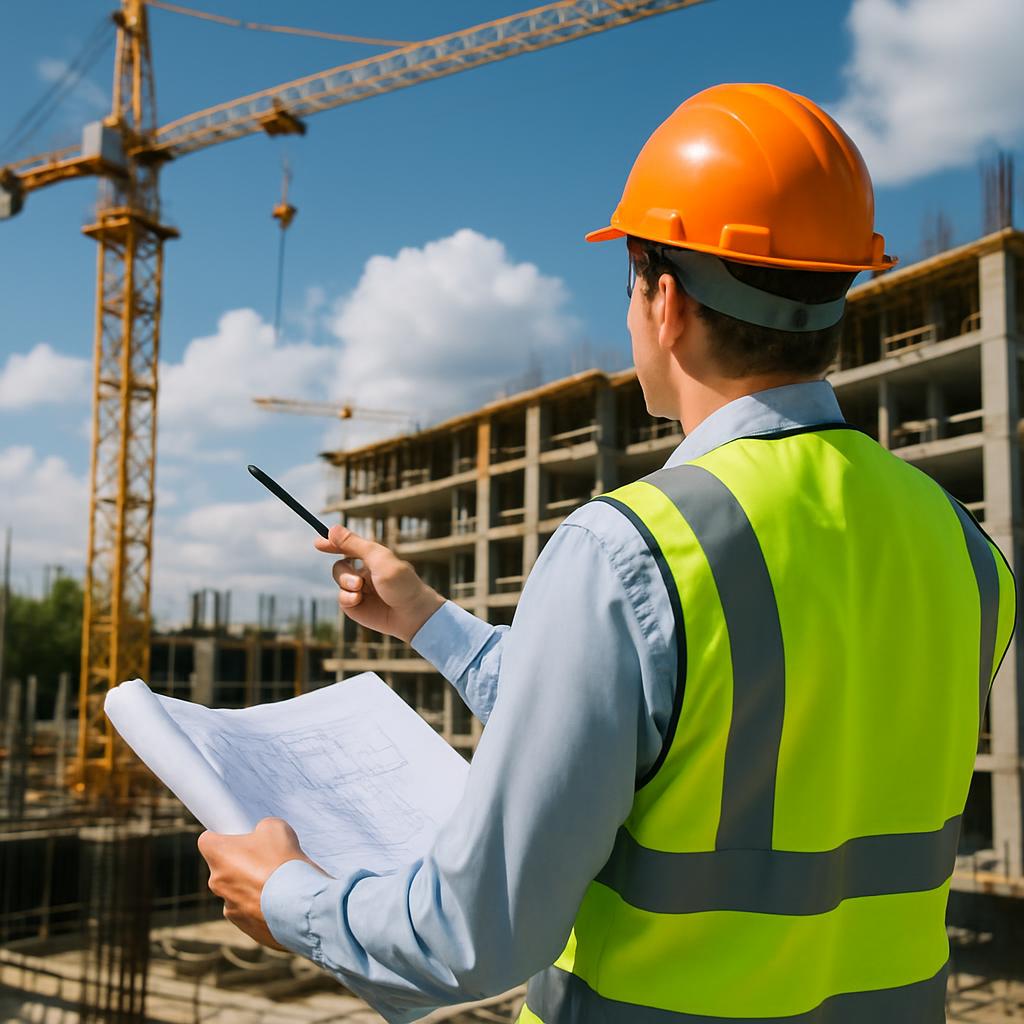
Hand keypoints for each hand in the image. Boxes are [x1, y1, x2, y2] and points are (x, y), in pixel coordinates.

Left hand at [198, 818, 325, 950]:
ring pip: (237, 892)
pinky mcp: (245, 927)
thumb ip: (260, 830)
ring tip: (279, 883)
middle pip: (224, 868)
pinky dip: (263, 907)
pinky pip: (251, 912)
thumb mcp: (274, 828)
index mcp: (219, 855)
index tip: (238, 838)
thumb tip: (260, 837)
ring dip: (252, 887)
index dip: (222, 837)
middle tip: (267, 860)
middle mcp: (217, 883)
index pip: (207, 840)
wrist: (300, 902)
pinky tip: (282, 901)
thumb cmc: (284, 860)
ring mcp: (230, 908)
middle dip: (241, 863)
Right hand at [315, 524, 444, 642]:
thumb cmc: (401, 583)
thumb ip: (354, 544)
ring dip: (345, 582)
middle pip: (340, 565)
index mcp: (374, 558)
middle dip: (343, 569)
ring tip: (359, 588)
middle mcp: (366, 573)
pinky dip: (346, 597)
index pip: (349, 547)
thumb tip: (332, 529)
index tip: (318, 542)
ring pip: (339, 581)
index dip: (333, 543)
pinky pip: (341, 598)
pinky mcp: (357, 607)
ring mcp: (361, 590)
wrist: (412, 614)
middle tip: (354, 577)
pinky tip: (358, 600)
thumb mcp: (378, 558)